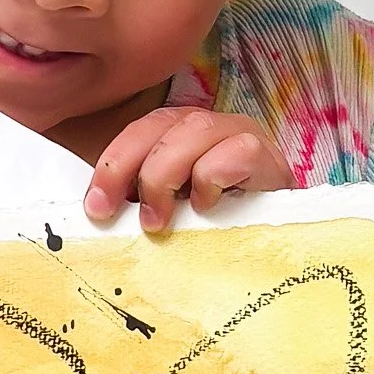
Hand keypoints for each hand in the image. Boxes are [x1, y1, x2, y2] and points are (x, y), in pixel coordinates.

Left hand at [85, 107, 292, 232]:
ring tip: (161, 220)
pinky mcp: (271, 160)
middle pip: (162, 123)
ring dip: (167, 173)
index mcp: (180, 137)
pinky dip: (215, 175)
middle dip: (131, 166)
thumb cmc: (217, 235)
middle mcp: (210, 129)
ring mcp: (242, 138)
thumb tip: (96, 215)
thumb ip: (139, 206)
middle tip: (122, 215)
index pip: (140, 130)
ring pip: (197, 129)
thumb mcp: (169, 218)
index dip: (113, 163)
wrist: (278, 250)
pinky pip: (240, 150)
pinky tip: (207, 207)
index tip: (96, 208)